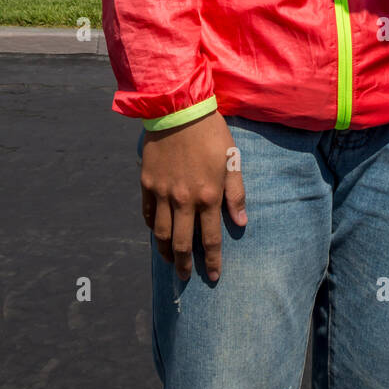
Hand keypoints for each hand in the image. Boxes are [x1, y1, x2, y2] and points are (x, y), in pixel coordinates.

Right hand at [140, 110, 246, 282]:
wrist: (179, 110)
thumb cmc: (211, 133)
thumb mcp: (232, 160)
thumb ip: (236, 193)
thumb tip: (241, 222)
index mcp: (209, 196)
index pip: (211, 239)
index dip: (213, 261)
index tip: (214, 277)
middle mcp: (184, 200)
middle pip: (183, 243)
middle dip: (185, 265)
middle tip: (186, 278)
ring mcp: (162, 193)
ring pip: (161, 234)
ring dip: (166, 251)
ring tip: (171, 261)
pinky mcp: (147, 183)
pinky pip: (147, 214)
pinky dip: (151, 228)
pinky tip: (156, 234)